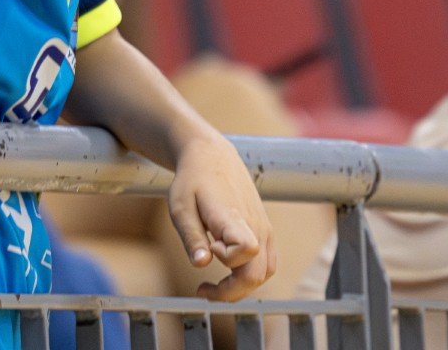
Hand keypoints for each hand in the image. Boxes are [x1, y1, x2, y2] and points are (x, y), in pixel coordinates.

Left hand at [167, 135, 276, 301]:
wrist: (212, 157)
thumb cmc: (193, 182)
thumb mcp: (181, 207)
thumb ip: (191, 237)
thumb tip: (201, 265)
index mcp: (233, 216)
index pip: (247, 249)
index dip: (228, 258)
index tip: (210, 248)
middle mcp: (255, 224)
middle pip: (258, 273)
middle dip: (231, 291)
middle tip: (202, 291)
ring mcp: (263, 228)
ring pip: (265, 272)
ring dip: (241, 286)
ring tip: (213, 285)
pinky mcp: (264, 230)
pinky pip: (266, 263)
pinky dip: (250, 275)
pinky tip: (228, 270)